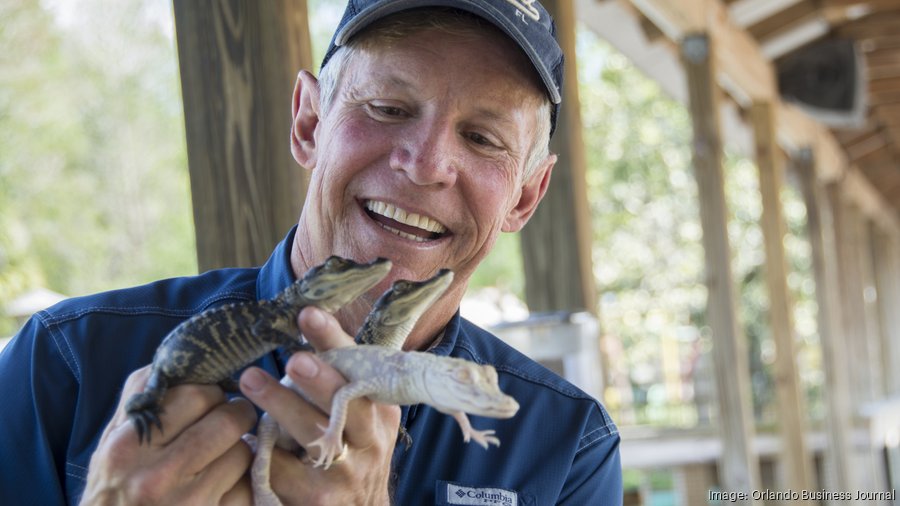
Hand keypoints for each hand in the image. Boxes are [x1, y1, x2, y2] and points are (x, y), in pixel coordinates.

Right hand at [80, 366, 257, 505]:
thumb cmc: (112, 492)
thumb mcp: (110, 446)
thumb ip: (138, 400)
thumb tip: (176, 362)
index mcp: (128, 446)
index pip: (195, 393)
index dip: (211, 392)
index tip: (212, 400)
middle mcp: (156, 474)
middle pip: (227, 419)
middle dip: (236, 415)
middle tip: (231, 421)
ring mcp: (186, 501)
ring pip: (243, 451)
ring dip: (241, 450)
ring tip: (225, 455)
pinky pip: (247, 486)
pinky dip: (244, 481)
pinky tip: (227, 483)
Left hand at [239, 306, 399, 504]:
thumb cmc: (354, 451)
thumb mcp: (362, 416)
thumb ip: (343, 379)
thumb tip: (306, 321)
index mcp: (379, 409)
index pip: (360, 366)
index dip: (335, 340)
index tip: (309, 313)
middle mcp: (370, 439)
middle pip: (347, 404)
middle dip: (320, 379)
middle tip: (293, 357)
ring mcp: (346, 471)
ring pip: (313, 435)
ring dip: (281, 405)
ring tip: (250, 379)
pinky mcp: (318, 499)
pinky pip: (284, 470)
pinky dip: (262, 449)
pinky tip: (242, 434)